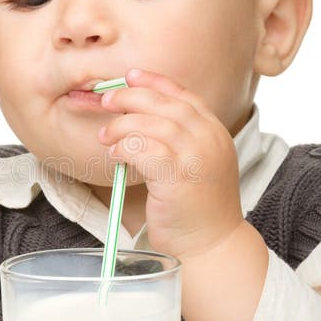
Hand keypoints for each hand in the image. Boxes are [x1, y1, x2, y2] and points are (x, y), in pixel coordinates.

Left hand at [97, 67, 244, 258]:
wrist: (211, 244)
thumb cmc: (197, 208)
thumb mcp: (198, 163)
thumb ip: (180, 139)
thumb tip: (138, 118)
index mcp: (215, 132)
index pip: (184, 95)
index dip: (154, 82)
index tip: (130, 76)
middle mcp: (209, 139)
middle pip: (165, 104)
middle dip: (131, 97)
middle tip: (107, 101)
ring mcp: (196, 157)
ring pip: (152, 124)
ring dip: (122, 126)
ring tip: (106, 136)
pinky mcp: (178, 176)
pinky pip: (143, 149)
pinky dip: (124, 147)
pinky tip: (115, 155)